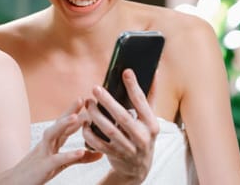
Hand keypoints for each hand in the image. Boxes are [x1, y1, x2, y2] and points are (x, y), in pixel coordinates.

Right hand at [0, 99, 101, 184]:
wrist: (13, 184)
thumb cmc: (36, 172)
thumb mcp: (60, 164)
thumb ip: (78, 158)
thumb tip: (100, 154)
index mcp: (51, 143)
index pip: (64, 124)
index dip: (74, 112)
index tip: (87, 101)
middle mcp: (46, 145)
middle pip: (58, 124)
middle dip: (69, 111)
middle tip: (83, 100)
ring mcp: (43, 154)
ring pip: (52, 135)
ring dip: (64, 125)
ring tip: (78, 118)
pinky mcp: (43, 167)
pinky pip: (56, 159)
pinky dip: (68, 154)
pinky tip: (81, 151)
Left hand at [83, 69, 158, 183]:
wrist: (138, 167)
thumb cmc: (143, 135)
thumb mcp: (150, 119)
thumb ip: (151, 96)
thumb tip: (154, 72)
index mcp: (151, 124)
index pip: (142, 103)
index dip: (134, 87)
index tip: (126, 72)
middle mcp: (141, 137)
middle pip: (122, 117)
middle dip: (108, 101)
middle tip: (95, 88)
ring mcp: (128, 148)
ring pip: (109, 130)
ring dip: (96, 115)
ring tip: (88, 103)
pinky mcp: (114, 155)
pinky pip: (99, 143)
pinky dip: (90, 133)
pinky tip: (84, 123)